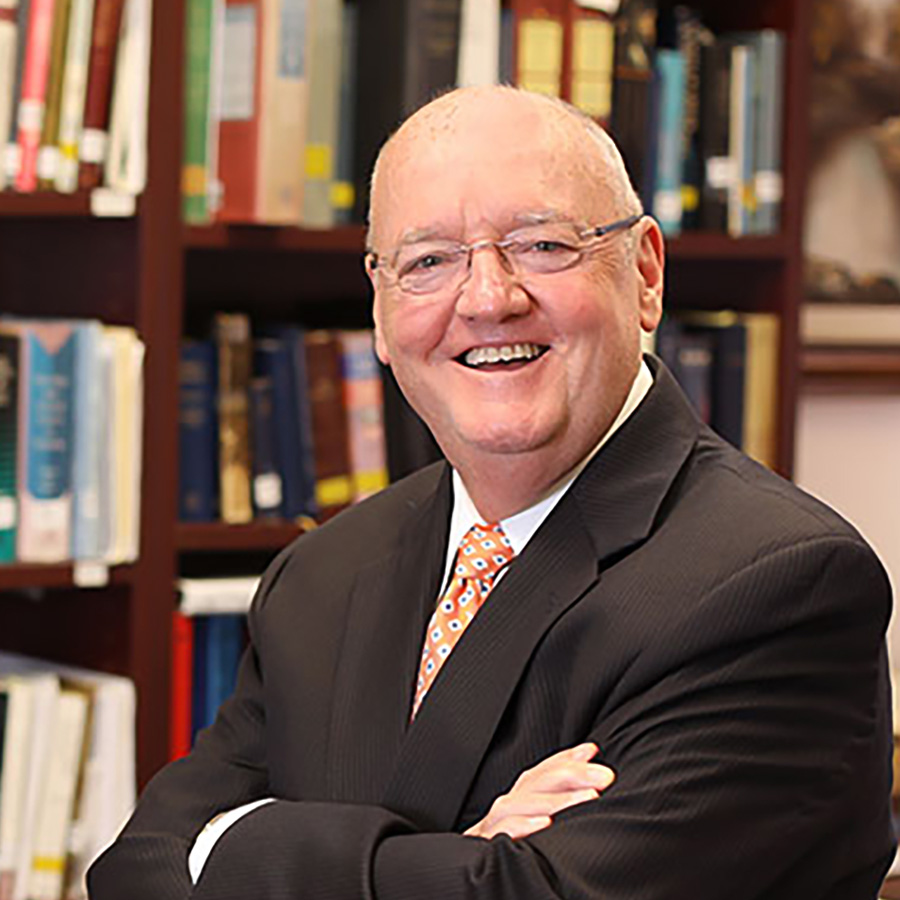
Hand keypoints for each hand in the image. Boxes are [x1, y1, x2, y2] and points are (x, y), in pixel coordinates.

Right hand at [464, 743, 614, 840]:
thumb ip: (559, 791)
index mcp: (518, 801)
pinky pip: (501, 833)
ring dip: (556, 799)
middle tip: (604, 776)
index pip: (541, 772)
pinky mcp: (483, 846)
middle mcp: (505, 808)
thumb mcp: (538, 818)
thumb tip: (589, 754)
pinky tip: (546, 824)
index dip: (566, 759)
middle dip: (572, 774)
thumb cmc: (514, 850)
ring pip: (520, 803)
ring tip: (589, 798)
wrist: (469, 883)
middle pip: (535, 781)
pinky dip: (522, 825)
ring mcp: (492, 826)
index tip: (593, 753)